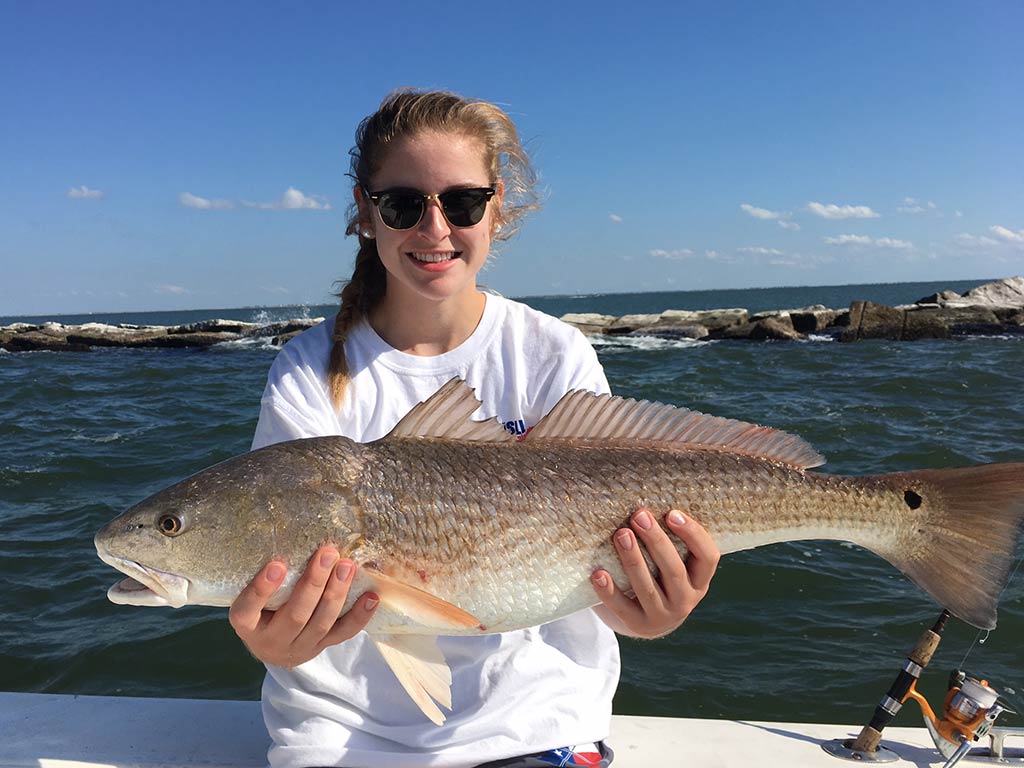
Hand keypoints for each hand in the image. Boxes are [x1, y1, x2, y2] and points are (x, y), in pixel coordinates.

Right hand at [228, 545, 378, 667]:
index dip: (261, 589)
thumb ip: (265, 575)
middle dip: (314, 583)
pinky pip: (343, 634)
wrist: (273, 648)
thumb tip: (290, 530)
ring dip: (337, 593)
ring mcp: (300, 646)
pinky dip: (359, 616)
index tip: (277, 565)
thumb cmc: (261, 609)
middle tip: (328, 553)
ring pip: (321, 623)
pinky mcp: (322, 647)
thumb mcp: (252, 596)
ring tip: (347, 566)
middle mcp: (272, 640)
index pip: (247, 609)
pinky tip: (371, 598)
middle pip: (295, 615)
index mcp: (247, 625)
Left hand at [591, 508, 718, 638]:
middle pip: (674, 570)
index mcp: (700, 579)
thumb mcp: (673, 559)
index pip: (708, 557)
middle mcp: (686, 600)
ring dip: (633, 560)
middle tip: (639, 515)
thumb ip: (670, 536)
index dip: (693, 535)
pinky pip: (622, 607)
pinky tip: (598, 573)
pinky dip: (609, 591)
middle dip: (656, 541)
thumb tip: (647, 486)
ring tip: (620, 534)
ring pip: (647, 588)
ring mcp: (662, 616)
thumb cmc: (658, 573)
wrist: (645, 616)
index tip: (672, 513)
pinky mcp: (637, 625)